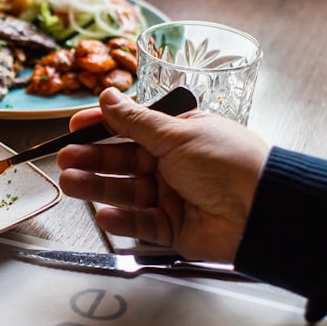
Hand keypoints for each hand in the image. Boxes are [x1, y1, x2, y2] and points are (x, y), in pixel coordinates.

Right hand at [57, 88, 268, 261]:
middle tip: (65, 158)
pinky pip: (140, 224)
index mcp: (178, 134)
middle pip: (123, 161)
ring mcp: (172, 197)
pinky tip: (104, 214)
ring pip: (126, 192)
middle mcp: (173, 164)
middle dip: (92, 159)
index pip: (131, 127)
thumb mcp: (177, 133)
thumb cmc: (229, 162)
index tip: (74, 126)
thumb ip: (135, 120)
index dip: (102, 126)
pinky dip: (122, 221)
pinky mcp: (173, 229)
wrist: (261, 211)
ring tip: (71, 183)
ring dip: (97, 187)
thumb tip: (108, 97)